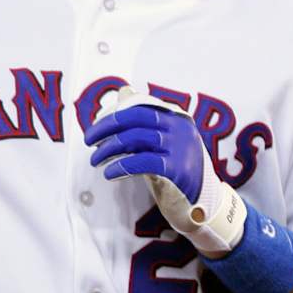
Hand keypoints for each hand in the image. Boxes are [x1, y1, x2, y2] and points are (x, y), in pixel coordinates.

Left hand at [85, 91, 246, 256]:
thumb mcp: (163, 142)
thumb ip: (145, 121)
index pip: (140, 107)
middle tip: (89, 142)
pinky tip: (110, 172)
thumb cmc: (177, 170)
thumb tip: (124, 91)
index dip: (114, 116)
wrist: (203, 202)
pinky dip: (121, 166)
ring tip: (96, 160)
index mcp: (177, 118)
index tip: (96, 128)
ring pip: (135, 139)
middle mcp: (180, 128)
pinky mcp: (178, 169)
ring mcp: (181, 148)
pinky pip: (142, 162)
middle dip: (106, 129)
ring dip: (109, 149)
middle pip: (135, 120)